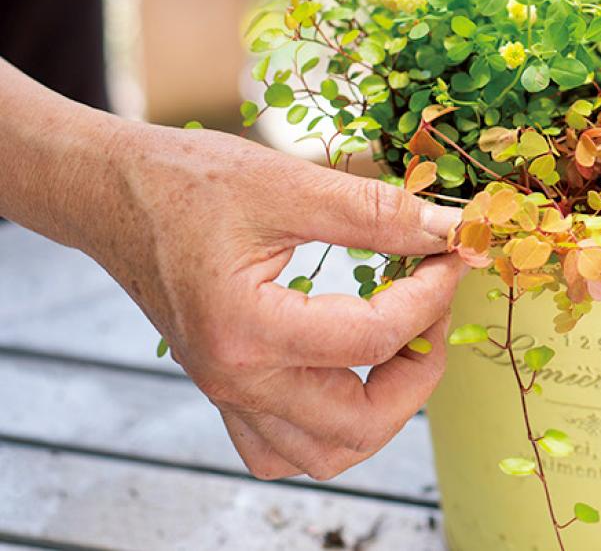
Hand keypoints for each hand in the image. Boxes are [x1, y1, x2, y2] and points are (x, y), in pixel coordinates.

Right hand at [94, 121, 463, 479]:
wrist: (112, 192)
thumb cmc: (187, 182)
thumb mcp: (288, 181)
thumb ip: (374, 212)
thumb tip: (447, 229)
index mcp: (247, 329)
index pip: (373, 338)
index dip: (431, 296)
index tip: (454, 255)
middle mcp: (235, 378)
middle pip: (356, 427)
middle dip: (418, 374)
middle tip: (436, 313)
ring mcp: (226, 392)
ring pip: (321, 454)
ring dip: (380, 414)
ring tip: (403, 347)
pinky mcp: (225, 387)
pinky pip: (282, 446)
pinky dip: (330, 427)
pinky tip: (352, 372)